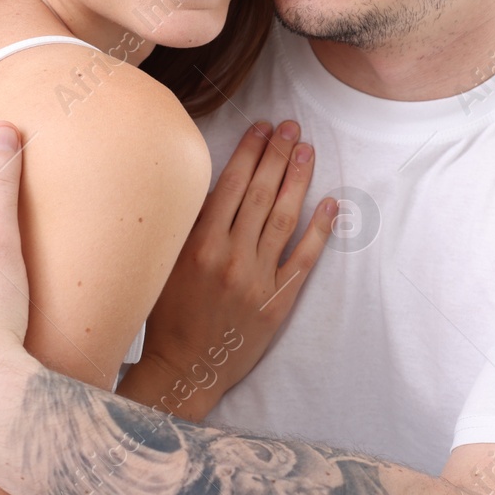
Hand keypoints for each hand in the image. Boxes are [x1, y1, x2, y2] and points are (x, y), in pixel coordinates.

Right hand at [127, 119, 336, 418]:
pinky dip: (319, 231)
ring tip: (307, 151)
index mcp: (198, 244)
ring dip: (297, 181)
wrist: (184, 369)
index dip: (249, 152)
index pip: (231, 185)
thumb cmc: (167, 314)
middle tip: (290, 126)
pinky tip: (330, 205)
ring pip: (284, 219)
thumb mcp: (164, 263)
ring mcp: (256, 279)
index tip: (261, 128)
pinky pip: (303, 260)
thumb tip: (214, 185)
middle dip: (276, 155)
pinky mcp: (277, 302)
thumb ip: (188, 226)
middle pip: (260, 194)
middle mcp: (229, 257)